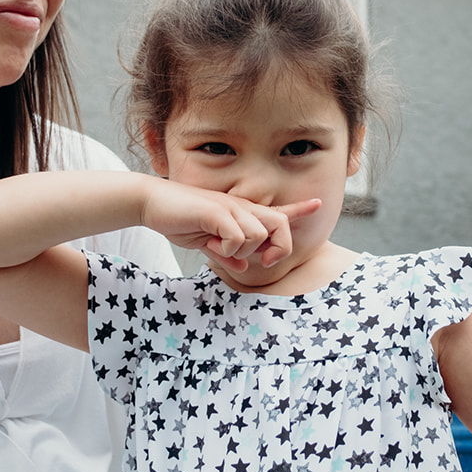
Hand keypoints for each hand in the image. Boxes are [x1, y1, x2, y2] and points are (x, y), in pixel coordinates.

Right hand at [141, 179, 318, 271]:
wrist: (153, 204)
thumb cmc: (180, 221)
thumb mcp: (207, 242)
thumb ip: (227, 254)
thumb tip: (243, 268)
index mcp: (242, 215)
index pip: (278, 213)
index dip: (299, 210)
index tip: (318, 204)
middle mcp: (242, 209)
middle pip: (280, 226)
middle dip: (278, 248)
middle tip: (263, 260)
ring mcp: (231, 208)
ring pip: (259, 236)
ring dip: (241, 251)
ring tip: (218, 247)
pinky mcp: (217, 212)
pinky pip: (237, 238)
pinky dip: (226, 249)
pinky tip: (210, 244)